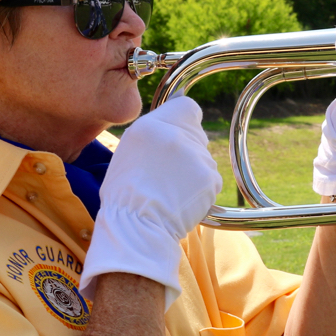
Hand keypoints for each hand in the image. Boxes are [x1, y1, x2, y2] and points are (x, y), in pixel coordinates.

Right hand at [80, 96, 222, 309]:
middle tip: (169, 175)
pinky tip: (182, 201)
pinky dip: (202, 190)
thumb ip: (151, 136)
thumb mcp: (128, 153)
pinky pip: (212, 179)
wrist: (136, 228)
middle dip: (188, 151)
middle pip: (197, 135)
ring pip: (204, 159)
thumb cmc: (124, 197)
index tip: (181, 134)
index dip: (186, 122)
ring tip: (172, 192)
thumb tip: (170, 128)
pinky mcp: (209, 177)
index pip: (186, 107)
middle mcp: (174, 135)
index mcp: (149, 127)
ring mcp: (195, 156)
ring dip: (195, 172)